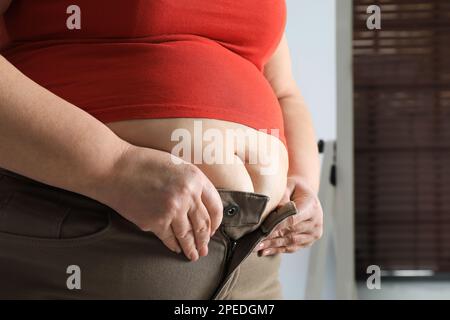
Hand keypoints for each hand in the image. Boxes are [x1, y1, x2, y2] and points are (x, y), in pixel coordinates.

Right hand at [96, 144, 222, 261]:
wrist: (113, 168)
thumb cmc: (142, 163)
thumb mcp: (176, 165)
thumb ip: (191, 183)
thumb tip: (202, 205)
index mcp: (195, 178)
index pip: (215, 206)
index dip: (217, 221)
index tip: (214, 229)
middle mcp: (187, 195)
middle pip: (203, 224)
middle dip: (205, 240)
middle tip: (205, 249)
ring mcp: (171, 210)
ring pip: (187, 235)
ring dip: (192, 248)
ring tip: (194, 255)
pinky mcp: (155, 222)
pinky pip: (169, 238)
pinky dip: (174, 245)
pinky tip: (176, 248)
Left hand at [255, 176, 322, 255]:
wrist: (307, 196)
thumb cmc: (294, 189)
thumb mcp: (288, 186)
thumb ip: (281, 198)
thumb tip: (269, 212)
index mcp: (312, 206)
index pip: (292, 219)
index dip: (277, 225)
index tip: (262, 230)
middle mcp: (316, 222)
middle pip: (290, 232)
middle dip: (271, 237)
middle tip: (255, 241)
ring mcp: (314, 233)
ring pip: (290, 242)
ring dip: (272, 246)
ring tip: (257, 248)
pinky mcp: (309, 241)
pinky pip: (292, 248)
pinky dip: (277, 250)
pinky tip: (264, 251)